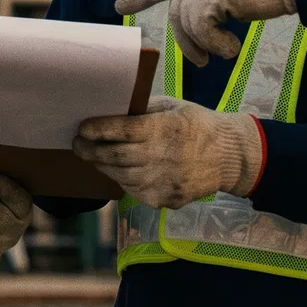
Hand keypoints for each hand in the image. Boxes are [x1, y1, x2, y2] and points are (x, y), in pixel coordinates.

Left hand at [73, 97, 264, 209]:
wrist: (229, 156)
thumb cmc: (195, 124)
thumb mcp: (171, 107)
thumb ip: (141, 110)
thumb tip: (107, 109)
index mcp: (162, 129)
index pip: (120, 130)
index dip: (97, 130)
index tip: (81, 129)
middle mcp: (160, 157)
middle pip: (113, 157)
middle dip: (89, 150)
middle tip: (77, 144)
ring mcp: (162, 182)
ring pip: (120, 176)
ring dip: (102, 166)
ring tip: (93, 156)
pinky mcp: (164, 200)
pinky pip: (133, 190)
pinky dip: (122, 180)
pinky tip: (118, 170)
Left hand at [112, 0, 298, 64]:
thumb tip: (197, 28)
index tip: (118, 5)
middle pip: (175, 16)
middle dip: (185, 44)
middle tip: (199, 62)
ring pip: (188, 27)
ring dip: (205, 47)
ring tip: (226, 51)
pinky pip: (203, 31)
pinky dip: (217, 46)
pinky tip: (233, 46)